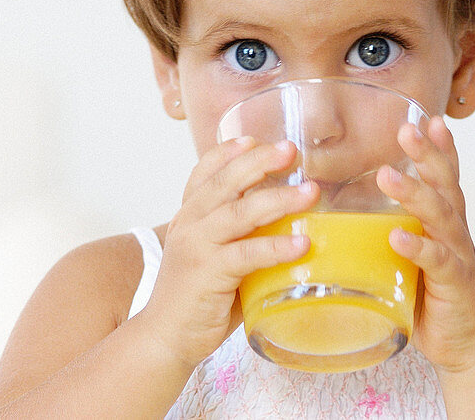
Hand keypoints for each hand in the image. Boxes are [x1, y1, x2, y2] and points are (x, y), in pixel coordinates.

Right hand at [142, 136, 319, 367]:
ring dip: (278, 199)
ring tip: (310, 193)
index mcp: (188, 216)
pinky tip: (302, 244)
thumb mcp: (214, 257)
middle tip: (290, 150)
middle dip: (259, 161)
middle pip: (225, 181)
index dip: (227, 152)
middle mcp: (189, 223)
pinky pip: (247, 253)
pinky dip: (276, 247)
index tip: (253, 138)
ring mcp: (197, 246)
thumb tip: (289, 228)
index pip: (203, 173)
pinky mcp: (208, 273)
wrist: (165, 336)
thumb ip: (240, 239)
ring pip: (240, 211)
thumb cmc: (197, 299)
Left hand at [377, 116, 474, 373]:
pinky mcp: (455, 285)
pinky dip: (419, 248)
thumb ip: (385, 229)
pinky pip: (438, 263)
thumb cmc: (429, 295)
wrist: (466, 345)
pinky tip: (398, 237)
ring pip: (441, 217)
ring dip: (415, 194)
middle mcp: (454, 232)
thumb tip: (334, 208)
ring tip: (389, 175)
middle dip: (428, 155)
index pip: (444, 177)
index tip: (426, 117)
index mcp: (443, 222)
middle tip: (407, 129)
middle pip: (445, 185)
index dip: (438, 148)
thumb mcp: (406, 254)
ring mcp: (458, 257)